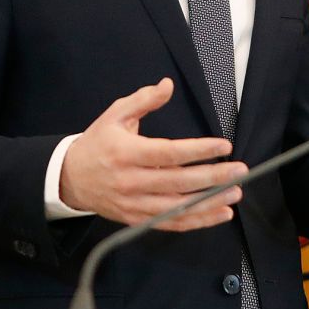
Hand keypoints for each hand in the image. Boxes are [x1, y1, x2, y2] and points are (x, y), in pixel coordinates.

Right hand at [59, 78, 246, 230]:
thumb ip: (143, 100)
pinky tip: (220, 213)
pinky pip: (170, 223)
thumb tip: (168, 85)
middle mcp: (130, 181)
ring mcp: (133, 204)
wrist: (69, 179)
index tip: (224, 146)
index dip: (198, 150)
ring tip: (235, 193)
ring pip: (177, 207)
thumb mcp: (115, 115)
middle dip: (212, 177)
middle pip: (178, 182)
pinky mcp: (135, 219)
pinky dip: (197, 221)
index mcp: (126, 153)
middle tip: (239, 171)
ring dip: (209, 202)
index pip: (168, 153)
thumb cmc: (98, 143)